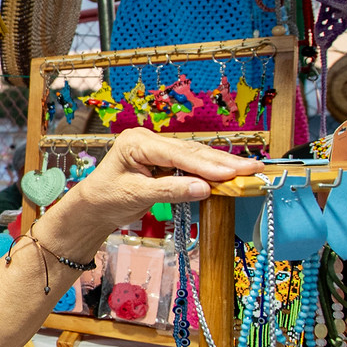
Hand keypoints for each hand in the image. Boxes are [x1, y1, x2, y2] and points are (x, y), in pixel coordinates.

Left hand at [60, 128, 261, 230]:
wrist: (93, 207)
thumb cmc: (106, 198)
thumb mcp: (136, 196)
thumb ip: (170, 191)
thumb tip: (204, 189)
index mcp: (137, 142)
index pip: (178, 154)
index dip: (207, 165)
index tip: (233, 173)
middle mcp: (148, 140)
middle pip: (191, 151)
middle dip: (223, 162)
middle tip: (253, 168)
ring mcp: (157, 148)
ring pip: (195, 155)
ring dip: (222, 165)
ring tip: (250, 169)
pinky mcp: (163, 160)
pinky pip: (191, 164)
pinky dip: (211, 170)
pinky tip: (231, 173)